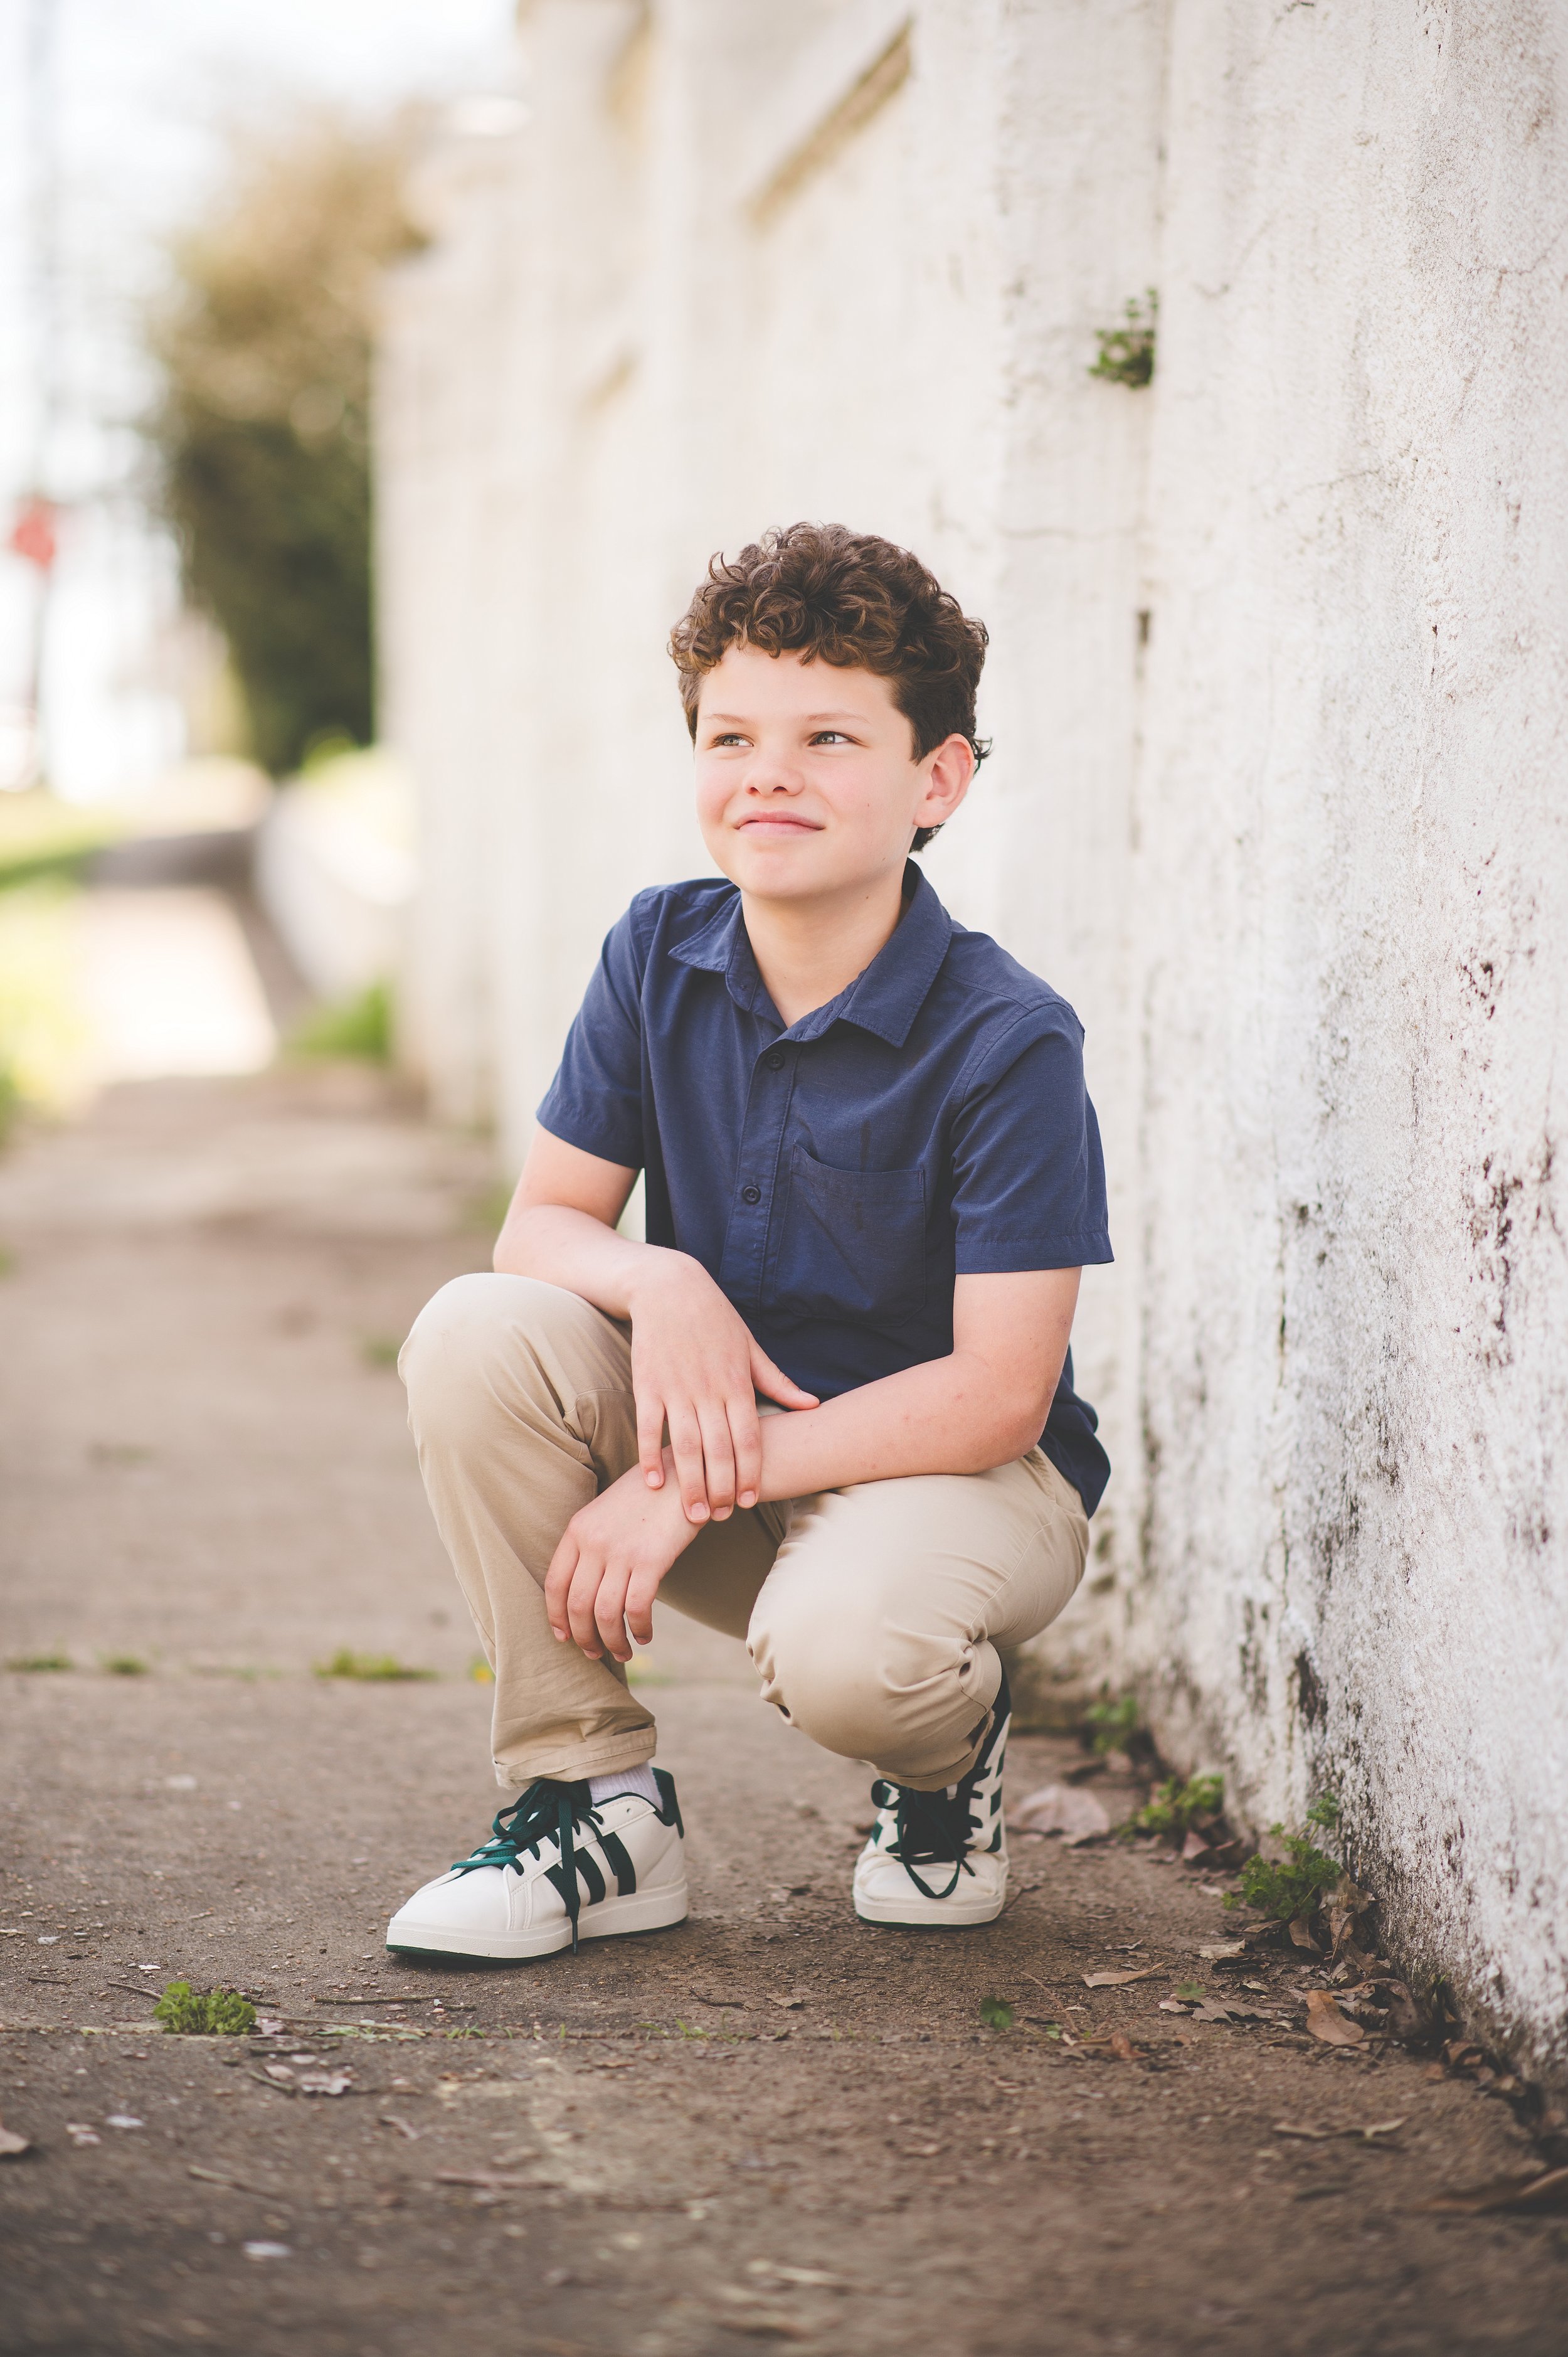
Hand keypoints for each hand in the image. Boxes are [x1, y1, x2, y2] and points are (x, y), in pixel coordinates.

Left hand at [545, 1458, 701, 1662]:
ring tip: (622, 1652)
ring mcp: (621, 1551)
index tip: (564, 1636)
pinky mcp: (651, 1560)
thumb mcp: (607, 1512)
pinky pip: (636, 1609)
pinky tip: (644, 1634)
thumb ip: (592, 1543)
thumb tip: (587, 1588)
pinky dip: (638, 1629)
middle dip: (583, 1637)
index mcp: (578, 1529)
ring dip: (612, 1641)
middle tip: (594, 1653)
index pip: (554, 1584)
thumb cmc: (648, 1495)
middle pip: (577, 1605)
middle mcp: (594, 1542)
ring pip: (605, 1613)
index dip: (556, 1616)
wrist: (685, 1472)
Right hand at [626, 1253, 815, 1522]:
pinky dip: (651, 1456)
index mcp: (737, 1384)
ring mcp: (676, 1389)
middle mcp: (709, 1391)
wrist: (669, 1288)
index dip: (749, 1473)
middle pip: (719, 1450)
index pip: (749, 1438)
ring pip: (686, 1446)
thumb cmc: (715, 1319)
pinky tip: (653, 1483)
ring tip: (692, 1514)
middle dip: (720, 1489)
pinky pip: (650, 1428)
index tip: (748, 1501)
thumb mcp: (751, 1348)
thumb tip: (813, 1406)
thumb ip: (778, 1382)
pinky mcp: (648, 1385)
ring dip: (689, 1484)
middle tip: (718, 1519)